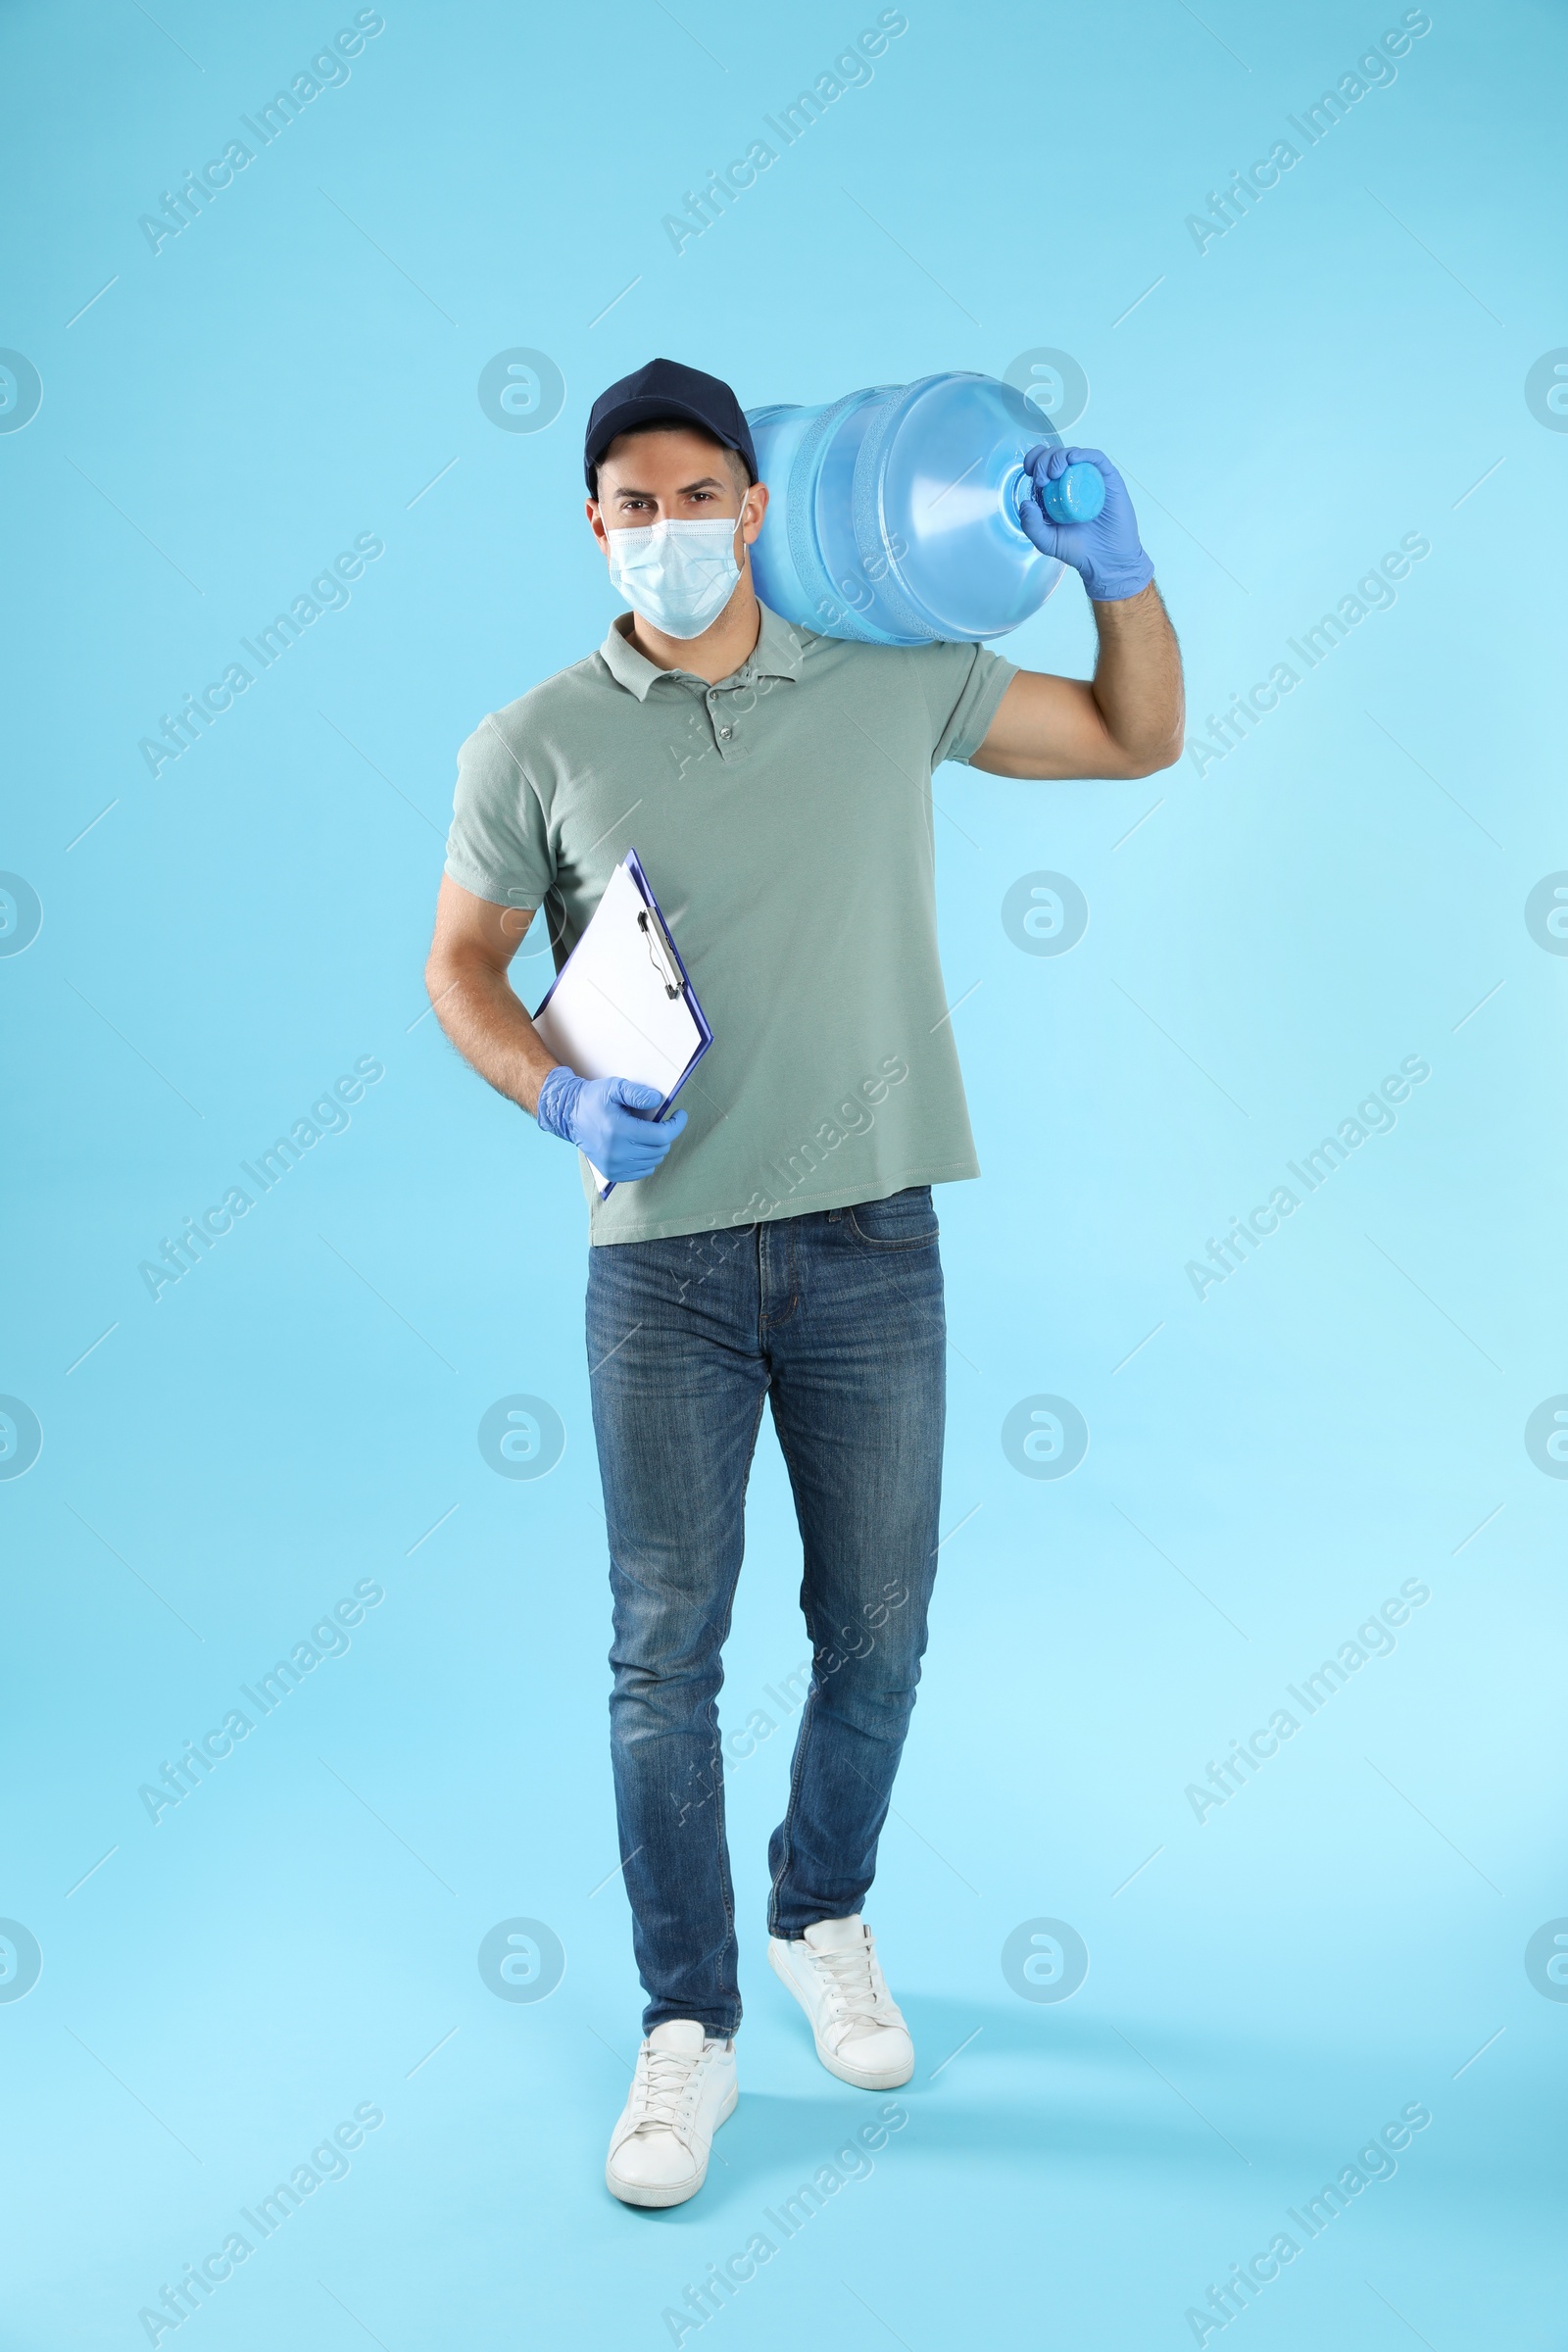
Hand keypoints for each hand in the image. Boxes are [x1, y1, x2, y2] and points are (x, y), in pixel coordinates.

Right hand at [534, 1068, 685, 1181]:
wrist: (570, 1116)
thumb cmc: (594, 1099)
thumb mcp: (614, 1087)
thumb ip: (637, 1093)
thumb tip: (658, 1101)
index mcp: (619, 1130)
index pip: (662, 1136)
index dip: (676, 1125)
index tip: (679, 1115)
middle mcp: (616, 1152)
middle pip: (660, 1149)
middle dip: (665, 1134)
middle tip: (658, 1122)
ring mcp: (614, 1165)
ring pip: (653, 1161)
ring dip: (656, 1147)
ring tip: (646, 1133)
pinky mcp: (612, 1173)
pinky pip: (643, 1171)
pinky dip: (647, 1159)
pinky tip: (639, 1146)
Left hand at [1017, 444, 1153, 602]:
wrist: (1106, 560)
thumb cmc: (1078, 549)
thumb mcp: (1046, 541)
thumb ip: (1031, 526)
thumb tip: (1025, 503)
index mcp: (1056, 491)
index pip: (1042, 465)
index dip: (1033, 461)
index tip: (1029, 472)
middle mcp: (1073, 481)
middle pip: (1055, 456)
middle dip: (1044, 461)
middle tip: (1042, 479)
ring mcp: (1091, 478)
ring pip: (1073, 454)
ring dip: (1059, 457)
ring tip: (1054, 473)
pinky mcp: (1108, 479)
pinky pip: (1096, 458)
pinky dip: (1083, 454)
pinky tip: (1073, 459)